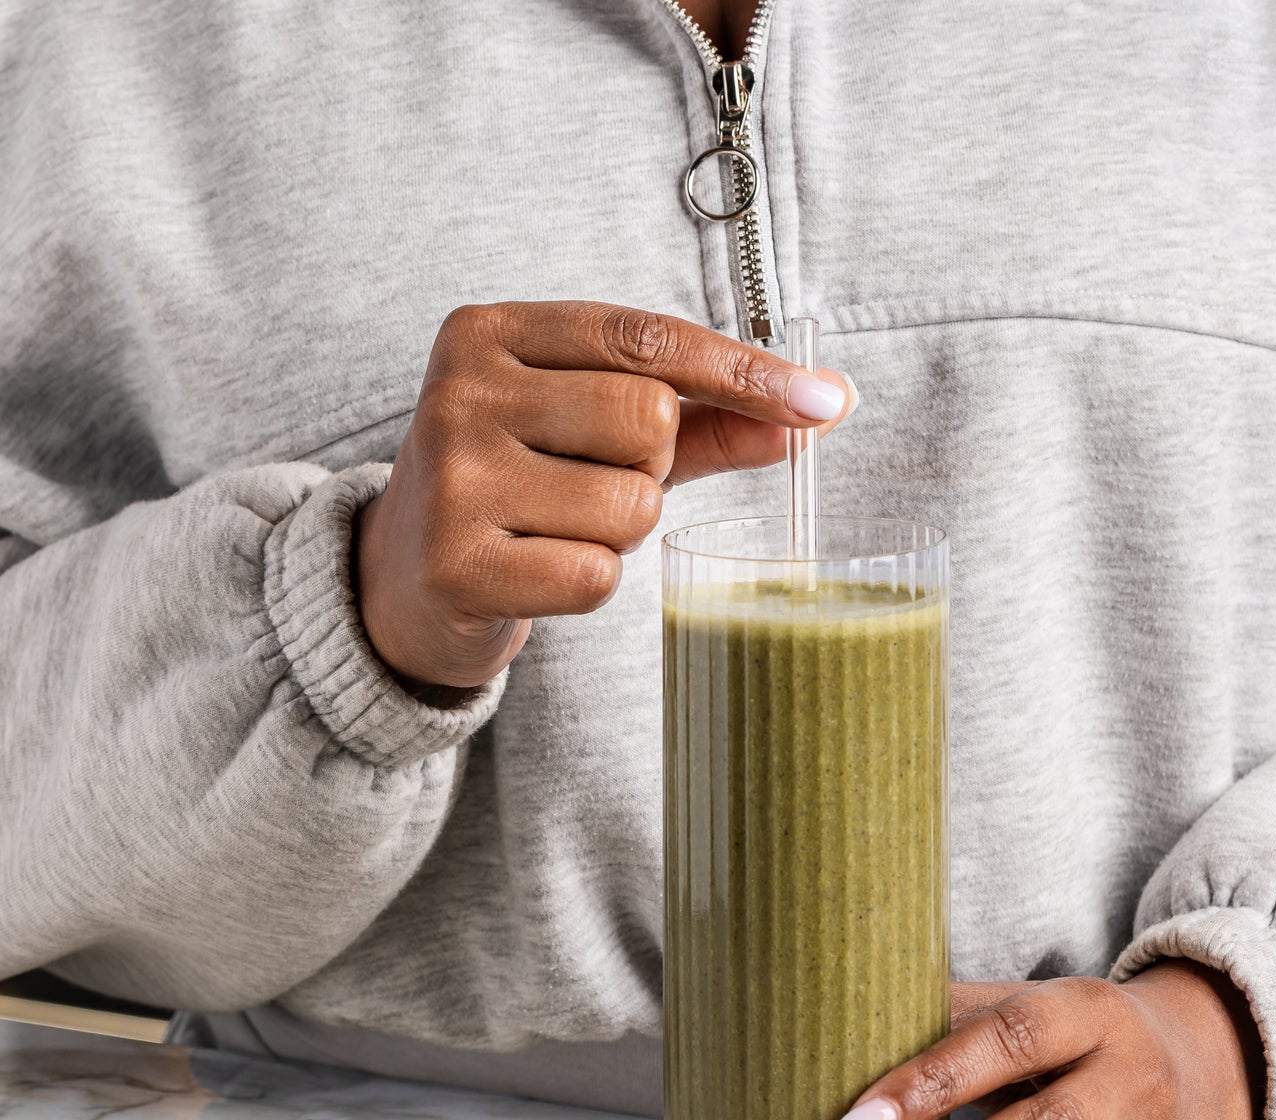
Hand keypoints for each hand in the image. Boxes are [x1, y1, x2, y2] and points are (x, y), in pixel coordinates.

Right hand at [354, 301, 852, 689]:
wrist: (404, 581)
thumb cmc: (522, 490)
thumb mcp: (598, 435)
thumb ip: (705, 419)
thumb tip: (822, 409)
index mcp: (492, 332)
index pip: (646, 337)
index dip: (743, 371)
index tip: (822, 402)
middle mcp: (462, 391)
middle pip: (649, 420)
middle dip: (653, 467)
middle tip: (594, 484)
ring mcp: (453, 478)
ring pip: (633, 505)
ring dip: (623, 531)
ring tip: (560, 528)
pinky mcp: (459, 563)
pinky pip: (597, 574)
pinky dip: (591, 582)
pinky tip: (540, 570)